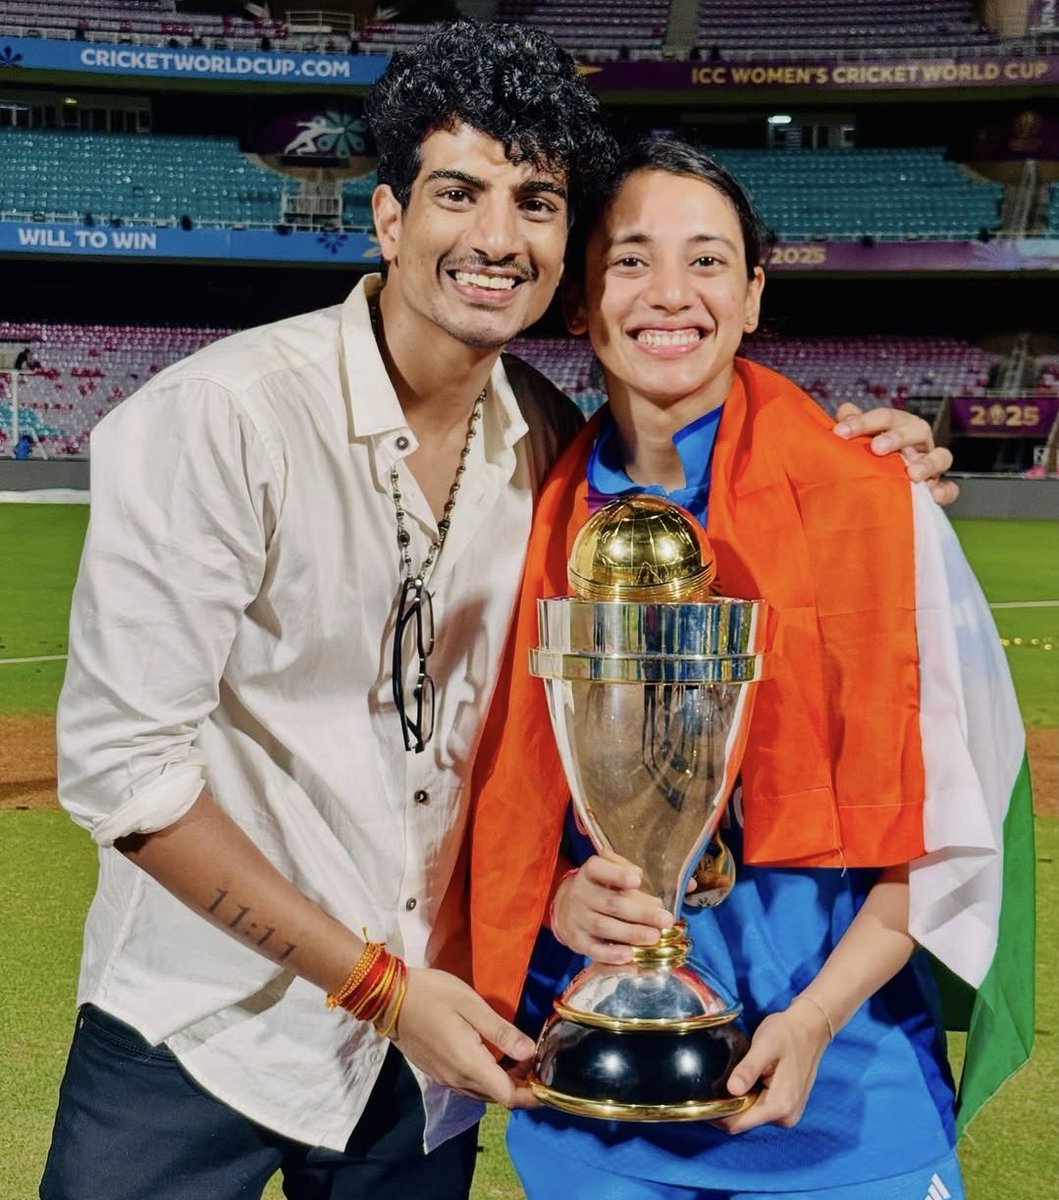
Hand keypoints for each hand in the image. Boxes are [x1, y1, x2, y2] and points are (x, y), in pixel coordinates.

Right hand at [392, 967, 537, 1108]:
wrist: (389, 998)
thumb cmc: (433, 995)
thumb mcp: (471, 1005)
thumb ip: (501, 1032)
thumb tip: (530, 1052)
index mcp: (469, 1064)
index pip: (508, 1096)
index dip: (532, 1094)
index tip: (548, 1079)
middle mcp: (458, 1080)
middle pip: (498, 1097)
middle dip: (522, 1086)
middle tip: (540, 1062)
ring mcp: (445, 1078)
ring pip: (484, 1092)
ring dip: (504, 1082)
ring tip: (522, 1059)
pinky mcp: (437, 1072)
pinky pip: (469, 1084)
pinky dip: (487, 1077)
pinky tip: (495, 1057)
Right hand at [551, 852, 674, 962]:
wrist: (565, 908)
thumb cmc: (598, 888)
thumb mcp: (608, 871)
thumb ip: (629, 874)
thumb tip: (651, 895)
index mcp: (590, 872)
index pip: (598, 868)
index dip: (617, 874)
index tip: (637, 880)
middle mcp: (580, 894)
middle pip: (611, 903)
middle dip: (641, 912)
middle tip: (666, 920)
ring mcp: (578, 918)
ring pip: (604, 927)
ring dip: (631, 934)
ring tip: (654, 937)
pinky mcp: (578, 941)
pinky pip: (594, 950)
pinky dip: (612, 956)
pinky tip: (631, 958)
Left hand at [713, 996, 831, 1133]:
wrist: (810, 1027)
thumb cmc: (787, 1033)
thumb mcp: (765, 1045)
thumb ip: (749, 1069)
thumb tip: (732, 1090)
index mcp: (780, 1106)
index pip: (739, 1123)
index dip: (716, 1115)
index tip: (698, 1100)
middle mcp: (786, 1116)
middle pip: (743, 1121)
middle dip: (725, 1107)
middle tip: (706, 1085)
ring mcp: (787, 1112)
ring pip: (750, 1114)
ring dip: (736, 1101)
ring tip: (722, 1078)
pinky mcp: (786, 1105)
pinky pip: (759, 1107)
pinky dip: (747, 1097)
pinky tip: (740, 1079)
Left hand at [832, 402, 958, 505]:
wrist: (886, 488)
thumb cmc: (872, 457)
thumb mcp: (862, 439)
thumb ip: (854, 425)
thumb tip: (845, 409)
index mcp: (900, 426)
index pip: (886, 417)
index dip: (864, 422)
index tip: (840, 432)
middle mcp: (918, 442)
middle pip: (918, 429)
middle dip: (898, 437)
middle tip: (877, 447)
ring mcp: (931, 465)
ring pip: (941, 456)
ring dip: (927, 463)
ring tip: (912, 474)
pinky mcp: (938, 488)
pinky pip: (949, 488)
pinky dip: (944, 491)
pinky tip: (933, 496)